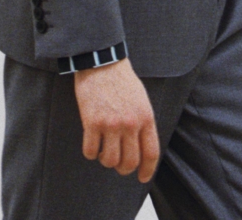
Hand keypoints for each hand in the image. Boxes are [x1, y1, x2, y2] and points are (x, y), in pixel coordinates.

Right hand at [74, 58, 159, 179]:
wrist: (102, 63)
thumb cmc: (122, 81)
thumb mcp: (141, 99)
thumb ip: (142, 122)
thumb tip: (140, 148)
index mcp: (146, 117)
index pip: (151, 153)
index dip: (147, 170)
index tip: (142, 178)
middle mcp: (130, 123)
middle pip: (130, 162)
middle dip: (124, 169)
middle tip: (118, 165)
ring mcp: (111, 124)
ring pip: (110, 160)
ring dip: (106, 160)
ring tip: (104, 149)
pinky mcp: (92, 122)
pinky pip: (91, 151)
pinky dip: (91, 152)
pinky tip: (92, 142)